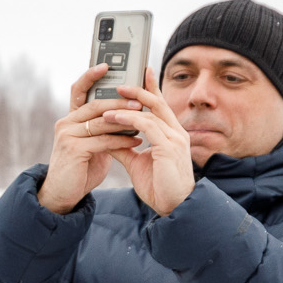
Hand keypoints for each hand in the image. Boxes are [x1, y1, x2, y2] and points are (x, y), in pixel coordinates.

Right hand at [35, 66, 144, 214]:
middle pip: (96, 105)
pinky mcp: (73, 149)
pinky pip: (103, 140)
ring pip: (102, 122)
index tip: (106, 65)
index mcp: (70, 119)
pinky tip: (136, 142)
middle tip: (141, 101)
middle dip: (120, 101)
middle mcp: (65, 123)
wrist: (62, 194)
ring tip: (144, 120)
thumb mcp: (92, 144)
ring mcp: (67, 135)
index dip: (90, 76)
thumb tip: (125, 115)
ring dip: (125, 121)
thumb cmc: (80, 168)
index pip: (79, 90)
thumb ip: (102, 129)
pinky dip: (122, 141)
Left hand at [95, 82, 196, 216]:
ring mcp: (175, 139)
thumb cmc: (159, 186)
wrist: (173, 207)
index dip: (151, 89)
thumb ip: (124, 147)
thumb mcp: (137, 163)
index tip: (141, 74)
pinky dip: (129, 121)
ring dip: (126, 107)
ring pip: (150, 112)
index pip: (160, 107)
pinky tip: (113, 119)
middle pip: (158, 102)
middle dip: (139, 89)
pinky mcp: (169, 147)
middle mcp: (176, 133)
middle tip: (119, 83)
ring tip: (106, 105)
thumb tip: (108, 137)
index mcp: (171, 135)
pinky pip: (147, 126)